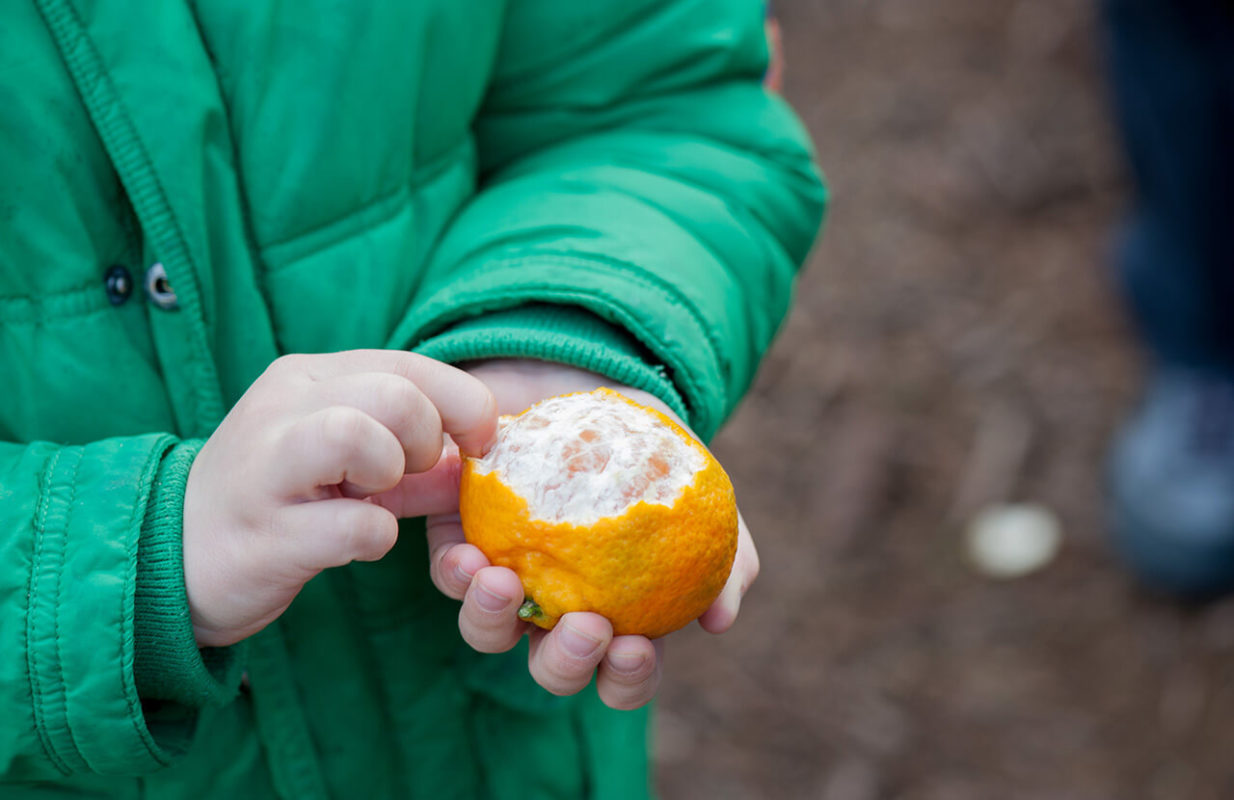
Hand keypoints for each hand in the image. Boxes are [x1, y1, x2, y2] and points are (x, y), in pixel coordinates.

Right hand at [183, 350, 495, 646]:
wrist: (171, 558)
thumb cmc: (274, 503)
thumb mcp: (343, 465)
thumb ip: (410, 459)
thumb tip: (480, 461)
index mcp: (308, 381)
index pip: (408, 364)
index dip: (462, 401)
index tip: (478, 441)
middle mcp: (283, 409)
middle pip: (393, 392)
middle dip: (425, 437)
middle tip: (408, 473)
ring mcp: (267, 468)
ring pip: (358, 435)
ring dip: (391, 472)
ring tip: (374, 496)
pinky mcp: (265, 533)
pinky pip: (353, 524)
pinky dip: (374, 536)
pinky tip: (355, 541)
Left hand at [425, 359, 758, 709]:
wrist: (581, 373)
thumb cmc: (646, 442)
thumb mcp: (695, 483)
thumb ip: (725, 548)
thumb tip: (719, 620)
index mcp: (618, 609)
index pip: (624, 672)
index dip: (627, 679)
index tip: (634, 647)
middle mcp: (557, 607)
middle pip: (554, 669)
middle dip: (566, 664)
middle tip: (583, 625)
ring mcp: (505, 577)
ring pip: (488, 632)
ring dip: (493, 622)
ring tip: (505, 582)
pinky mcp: (459, 537)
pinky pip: (449, 573)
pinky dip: (457, 573)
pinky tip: (472, 553)